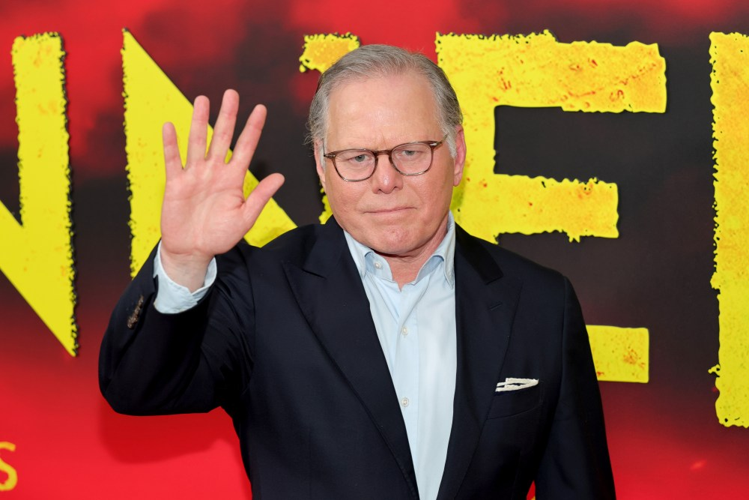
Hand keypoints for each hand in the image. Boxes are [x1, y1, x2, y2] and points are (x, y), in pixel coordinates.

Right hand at [159, 89, 284, 290]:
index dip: (252, 128)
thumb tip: (280, 177)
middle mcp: (214, 171)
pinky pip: (173, 160)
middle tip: (231, 94)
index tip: (260, 109)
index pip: (245, 147)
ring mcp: (194, 175)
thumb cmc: (220, 236)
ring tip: (203, 100)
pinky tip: (170, 126)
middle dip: (227, 116)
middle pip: (221, 138)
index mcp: (233, 178)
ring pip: (197, 143)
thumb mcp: (245, 218)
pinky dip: (171, 144)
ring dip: (199, 122)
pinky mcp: (176, 184)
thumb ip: (260, 196)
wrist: (193, 251)